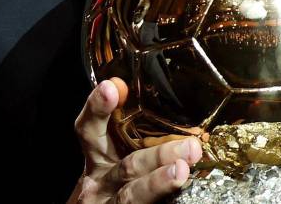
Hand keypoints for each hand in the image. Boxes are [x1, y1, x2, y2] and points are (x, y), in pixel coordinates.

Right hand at [67, 78, 201, 202]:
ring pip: (132, 195)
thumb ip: (139, 126)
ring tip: (181, 171)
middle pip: (126, 166)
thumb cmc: (118, 179)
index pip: (90, 129)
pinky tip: (182, 192)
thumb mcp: (124, 149)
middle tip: (190, 147)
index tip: (112, 88)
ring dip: (158, 183)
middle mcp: (99, 181)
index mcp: (98, 156)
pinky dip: (164, 200)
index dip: (98, 109)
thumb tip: (160, 92)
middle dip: (158, 155)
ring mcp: (108, 203)